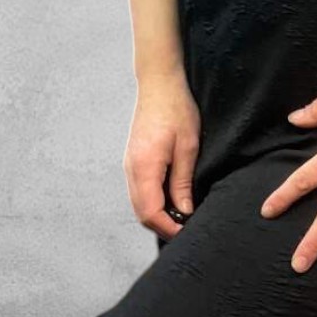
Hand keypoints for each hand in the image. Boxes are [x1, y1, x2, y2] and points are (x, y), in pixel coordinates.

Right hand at [125, 73, 200, 241]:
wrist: (159, 84)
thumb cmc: (177, 110)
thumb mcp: (188, 147)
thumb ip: (183, 181)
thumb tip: (184, 211)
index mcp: (144, 166)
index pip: (150, 212)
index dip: (168, 227)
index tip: (187, 232)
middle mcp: (131, 169)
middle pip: (141, 212)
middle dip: (162, 226)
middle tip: (187, 230)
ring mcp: (129, 165)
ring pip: (138, 203)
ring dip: (157, 215)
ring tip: (181, 217)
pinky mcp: (132, 160)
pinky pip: (139, 191)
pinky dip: (152, 202)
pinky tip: (171, 200)